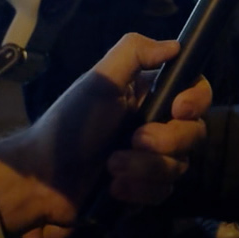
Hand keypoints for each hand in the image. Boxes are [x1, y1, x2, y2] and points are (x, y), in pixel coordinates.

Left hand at [0, 34, 204, 236]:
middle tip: (134, 140)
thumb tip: (175, 45)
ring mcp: (154, 159)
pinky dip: (138, 190)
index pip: (195, 91)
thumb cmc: (69, 125)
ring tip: (111, 167)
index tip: (179, 109)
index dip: (196, 100)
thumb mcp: (98, 82)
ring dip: (144, 168)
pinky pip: (163, 192)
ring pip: (179, 166)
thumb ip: (133, 52)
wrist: (42, 177)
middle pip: (194, 132)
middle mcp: (158, 124)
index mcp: (149, 94)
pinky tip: (113, 188)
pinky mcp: (146, 189)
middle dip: (165, 141)